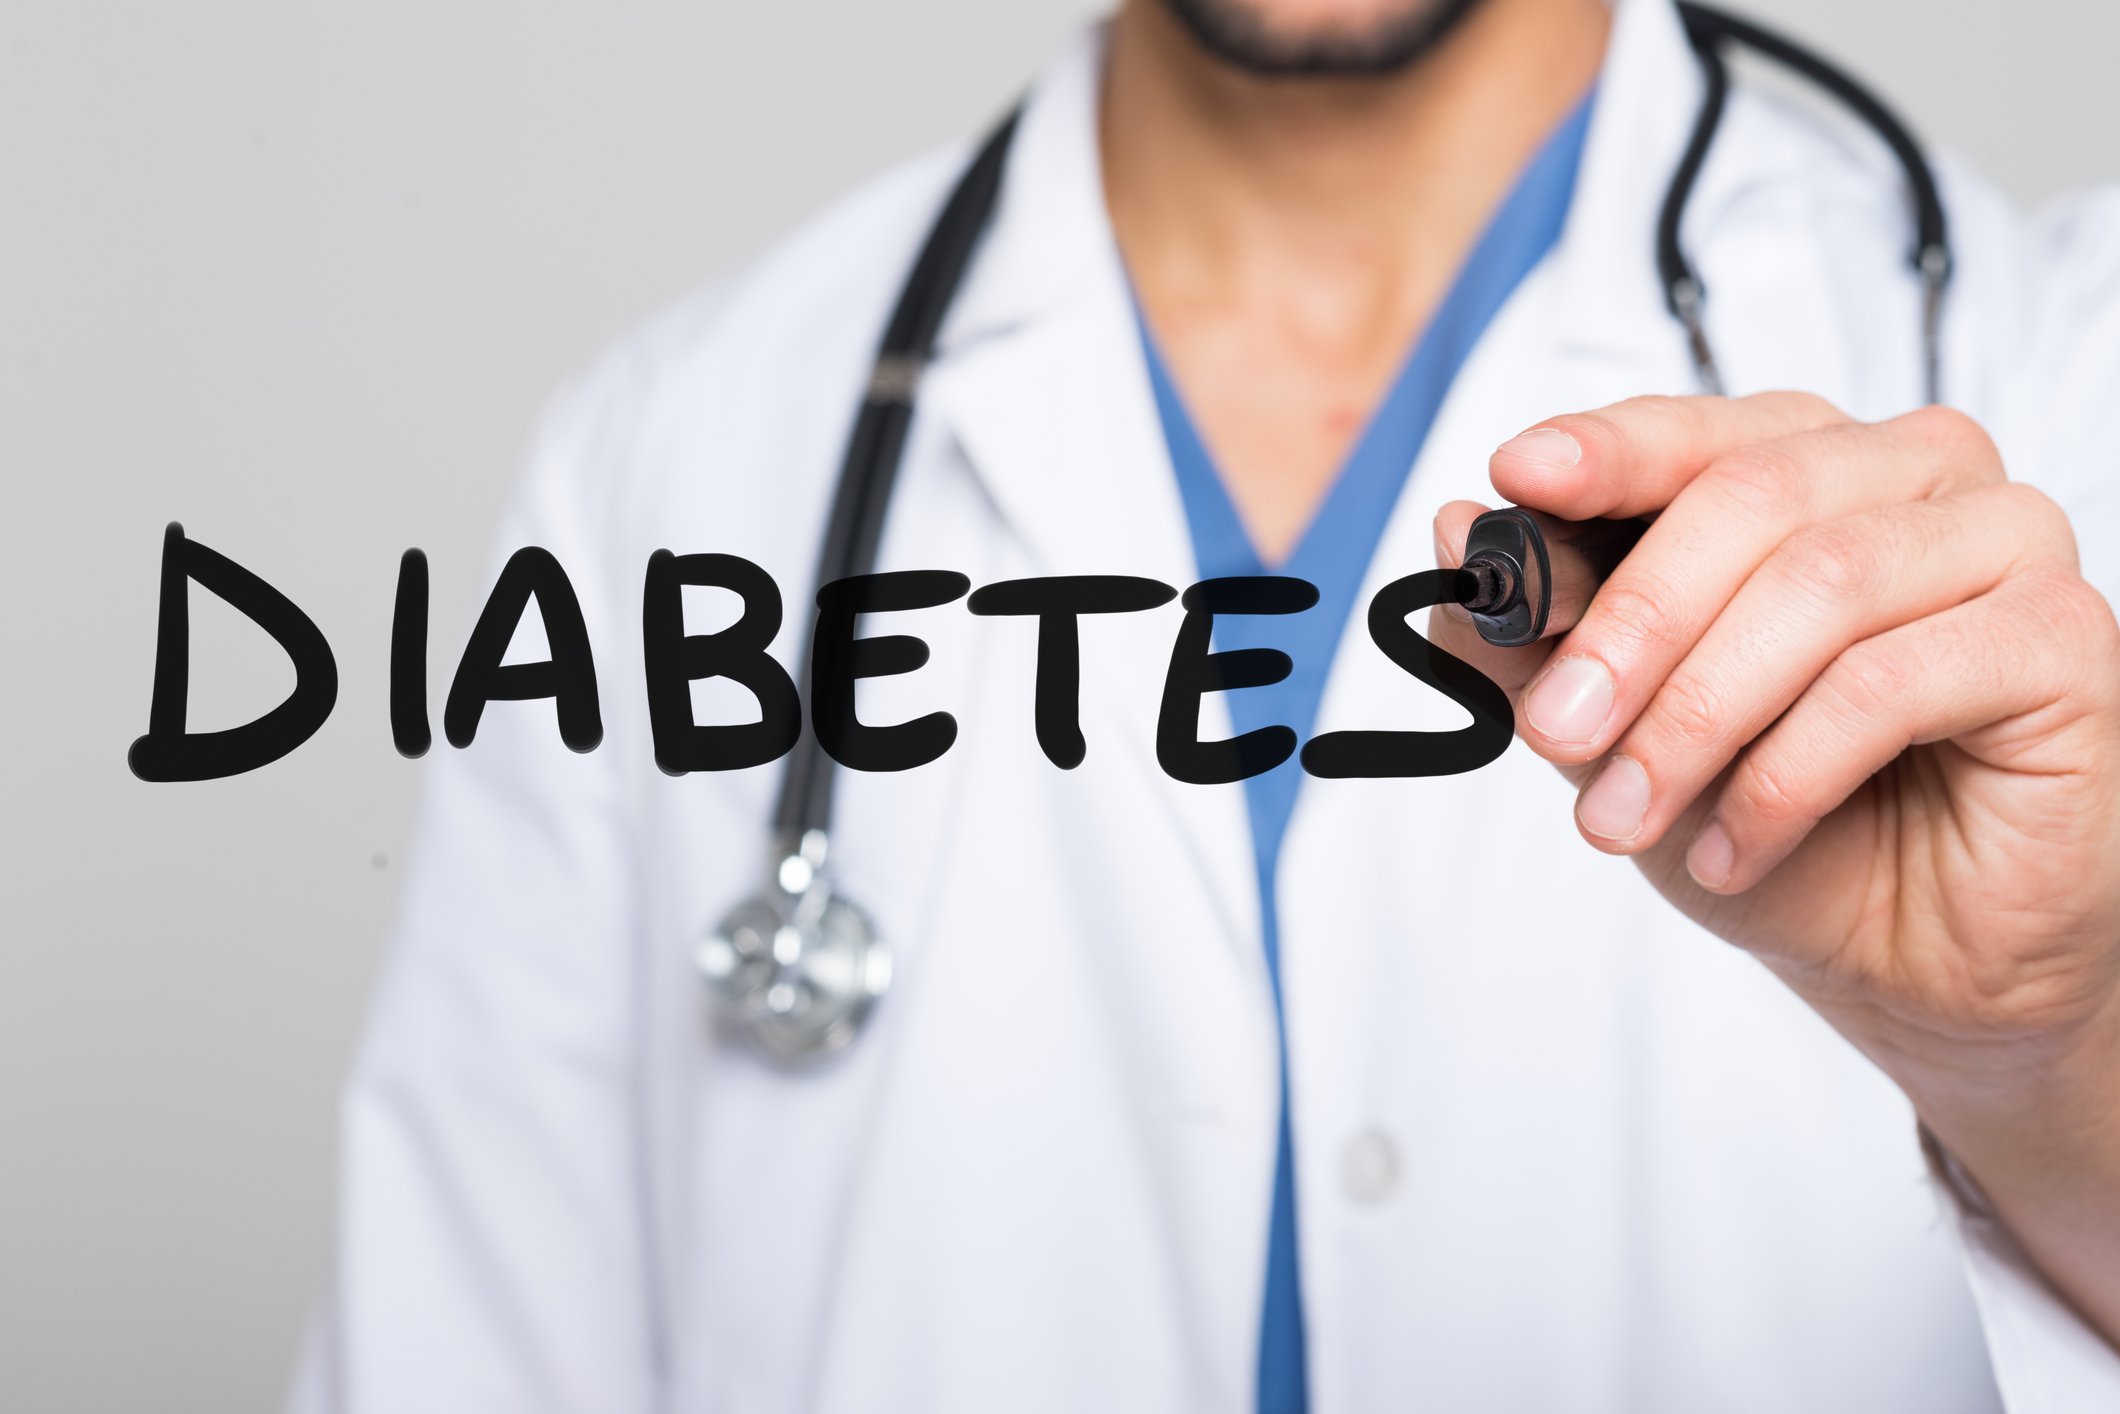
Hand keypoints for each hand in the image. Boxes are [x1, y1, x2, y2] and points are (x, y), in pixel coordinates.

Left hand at [1428, 392, 2119, 1338]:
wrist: (1910, 955)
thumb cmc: (1785, 820)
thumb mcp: (1623, 731)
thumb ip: (1541, 635)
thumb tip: (1457, 528)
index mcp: (1815, 465)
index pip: (1700, 429)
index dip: (1605, 448)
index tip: (1515, 478)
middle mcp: (1918, 477)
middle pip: (1752, 498)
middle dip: (1628, 625)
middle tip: (1553, 731)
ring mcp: (2007, 546)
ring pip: (1818, 588)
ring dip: (1693, 717)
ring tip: (1624, 817)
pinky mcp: (2064, 642)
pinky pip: (1888, 684)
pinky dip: (1782, 776)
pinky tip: (1731, 848)